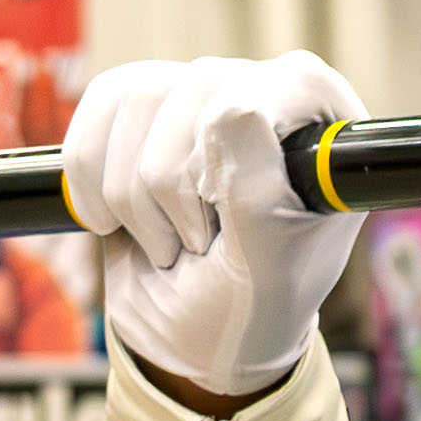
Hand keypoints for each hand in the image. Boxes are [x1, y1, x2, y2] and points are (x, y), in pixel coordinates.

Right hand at [65, 53, 366, 403]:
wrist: (190, 339)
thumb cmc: (248, 309)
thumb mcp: (266, 268)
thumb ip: (258, 191)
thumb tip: (231, 108)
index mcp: (327, 130)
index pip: (290, 81)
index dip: (242, 151)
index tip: (229, 215)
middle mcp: (269, 94)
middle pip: (197, 89)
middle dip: (177, 190)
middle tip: (202, 246)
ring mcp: (201, 93)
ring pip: (139, 98)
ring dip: (135, 197)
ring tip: (170, 243)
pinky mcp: (143, 106)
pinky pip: (98, 105)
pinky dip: (93, 179)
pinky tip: (119, 223)